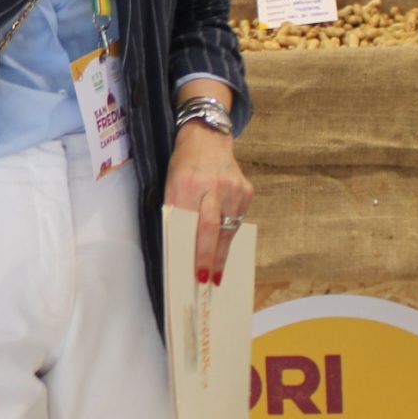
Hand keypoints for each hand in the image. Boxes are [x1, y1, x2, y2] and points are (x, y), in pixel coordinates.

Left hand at [167, 121, 251, 285]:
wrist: (207, 137)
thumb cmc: (183, 165)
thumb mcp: (171, 184)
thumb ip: (175, 211)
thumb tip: (179, 247)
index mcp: (187, 183)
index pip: (189, 224)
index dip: (192, 250)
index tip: (194, 273)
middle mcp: (212, 186)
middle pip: (211, 229)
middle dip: (209, 258)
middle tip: (208, 281)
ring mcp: (233, 188)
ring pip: (228, 229)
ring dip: (221, 253)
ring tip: (217, 275)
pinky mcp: (246, 190)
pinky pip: (237, 220)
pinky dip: (229, 234)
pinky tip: (223, 245)